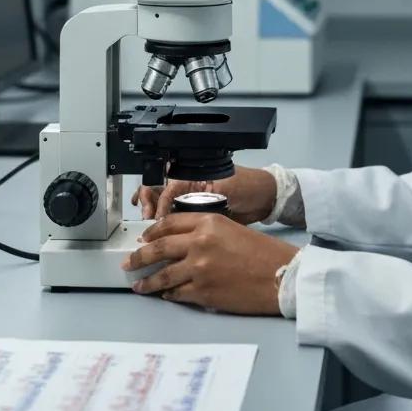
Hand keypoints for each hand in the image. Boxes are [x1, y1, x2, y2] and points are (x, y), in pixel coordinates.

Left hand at [123, 214, 297, 315]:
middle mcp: (199, 243)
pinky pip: (177, 293)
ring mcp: (198, 269)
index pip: (169, 224)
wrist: (279, 276)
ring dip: (148, 281)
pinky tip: (165, 295)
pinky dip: (168, 295)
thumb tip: (181, 243)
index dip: (152, 232)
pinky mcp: (202, 292)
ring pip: (163, 275)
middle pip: (158, 248)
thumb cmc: (262, 253)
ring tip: (139, 285)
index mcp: (208, 222)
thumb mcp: (231, 229)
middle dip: (140, 256)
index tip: (144, 238)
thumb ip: (206, 232)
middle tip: (129, 262)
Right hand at [131, 165, 276, 223]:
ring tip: (146, 228)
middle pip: (159, 190)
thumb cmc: (248, 186)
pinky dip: (165, 227)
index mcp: (194, 174)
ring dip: (152, 215)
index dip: (159, 201)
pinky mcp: (197, 216)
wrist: (265, 199)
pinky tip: (158, 237)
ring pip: (164, 205)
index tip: (155, 218)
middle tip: (146, 219)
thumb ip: (202, 196)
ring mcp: (192, 200)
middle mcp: (189, 185)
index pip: (167, 185)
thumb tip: (178, 210)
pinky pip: (176, 220)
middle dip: (148, 203)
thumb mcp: (224, 187)